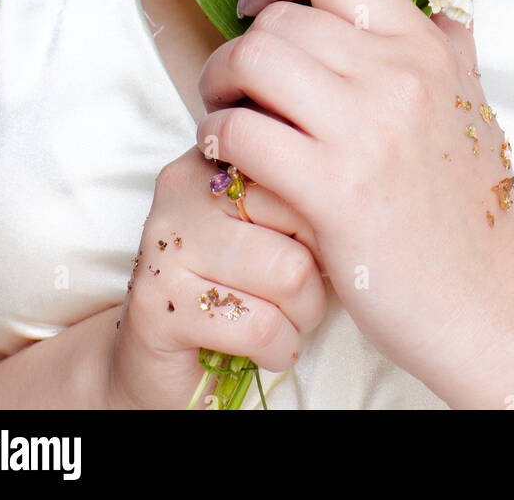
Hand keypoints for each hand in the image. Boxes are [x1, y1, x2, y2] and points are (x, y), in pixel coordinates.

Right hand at [105, 145, 327, 409]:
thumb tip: (356, 177)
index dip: (324, 217)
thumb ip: (300, 190)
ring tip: (286, 320)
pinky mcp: (158, 303)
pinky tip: (268, 348)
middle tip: (302, 292)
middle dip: (320, 268)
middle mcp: (183, 185)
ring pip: (290, 273)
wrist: (168, 361)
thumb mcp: (272, 225)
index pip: (302, 162)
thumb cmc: (240, 286)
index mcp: (214, 153)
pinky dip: (281, 348)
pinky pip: (261, 325)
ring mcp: (166, 242)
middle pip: (302, 214)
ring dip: (304, 314)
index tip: (311, 245)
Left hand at [196, 0, 513, 406]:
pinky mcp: (334, 190)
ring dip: (219, 87)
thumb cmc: (475, 213)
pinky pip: (244, 132)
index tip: (258, 5)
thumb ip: (454, 45)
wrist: (494, 308)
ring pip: (252, 61)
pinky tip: (227, 158)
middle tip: (232, 84)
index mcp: (425, 45)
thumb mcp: (475, 108)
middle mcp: (397, 73)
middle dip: (238, 47)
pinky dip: (219, 139)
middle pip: (280, 18)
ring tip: (224, 117)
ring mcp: (366, 129)